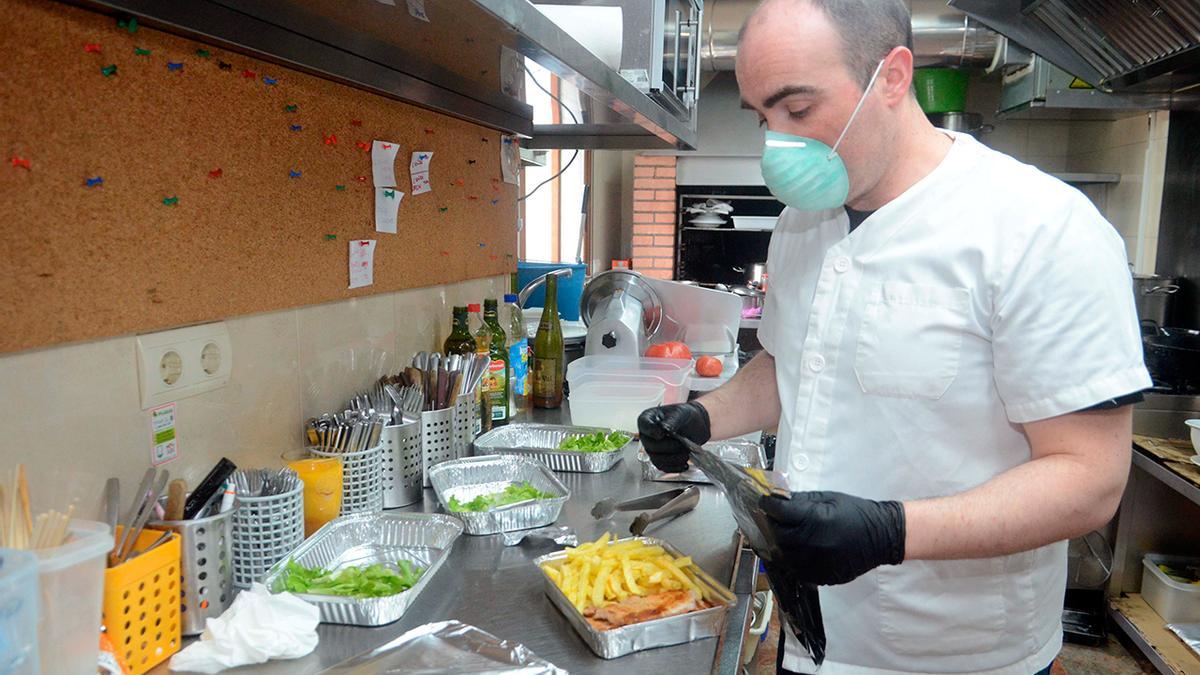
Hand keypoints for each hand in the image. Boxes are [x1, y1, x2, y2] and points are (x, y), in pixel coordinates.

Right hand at [636, 401, 710, 472]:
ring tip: (686, 455)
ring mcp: (652, 449)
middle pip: (650, 446)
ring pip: (656, 459)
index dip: (652, 431)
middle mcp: (646, 435)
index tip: (662, 434)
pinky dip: (674, 467)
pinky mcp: (659, 459)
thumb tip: (665, 428)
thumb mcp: (680, 413)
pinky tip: (684, 465)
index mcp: (647, 419)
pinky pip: (663, 466)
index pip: (644, 425)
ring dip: (672, 459)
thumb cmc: (683, 415)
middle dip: (668, 447)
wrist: (694, 425)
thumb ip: (672, 420)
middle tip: (682, 445)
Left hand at [760, 491, 905, 584]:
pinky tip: (795, 551)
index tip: (764, 501)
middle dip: (770, 526)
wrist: (882, 536)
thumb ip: (801, 500)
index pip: (778, 512)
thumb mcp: (828, 498)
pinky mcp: (821, 577)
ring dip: (778, 545)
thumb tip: (778, 498)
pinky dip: (791, 560)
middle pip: (776, 536)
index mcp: (814, 520)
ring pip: (783, 557)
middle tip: (770, 519)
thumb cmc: (856, 512)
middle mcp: (812, 544)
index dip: (767, 505)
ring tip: (781, 536)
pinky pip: (796, 570)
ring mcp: (816, 564)